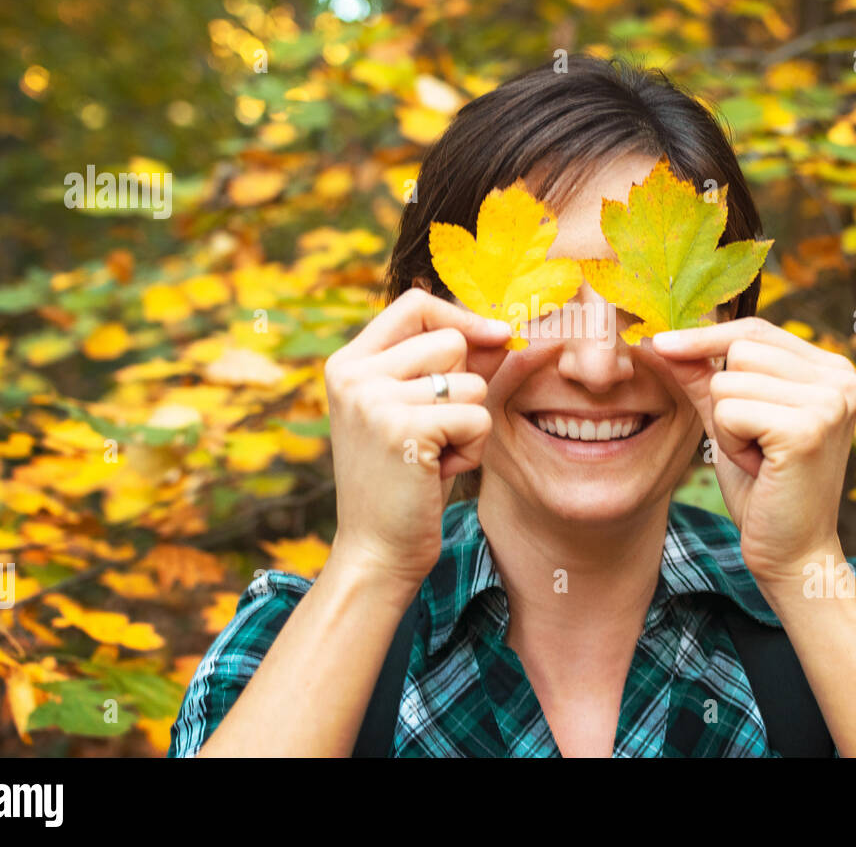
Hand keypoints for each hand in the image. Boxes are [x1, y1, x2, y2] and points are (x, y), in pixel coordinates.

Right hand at [322, 288, 510, 586]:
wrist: (377, 551)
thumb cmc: (406, 480)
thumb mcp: (423, 412)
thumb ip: (452, 366)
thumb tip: (506, 328)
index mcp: (349, 362)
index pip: (415, 304)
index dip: (461, 316)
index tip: (497, 335)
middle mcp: (353, 373)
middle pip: (451, 341)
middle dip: (465, 386)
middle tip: (437, 432)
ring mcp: (373, 398)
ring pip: (470, 382)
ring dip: (470, 423)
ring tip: (436, 455)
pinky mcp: (401, 427)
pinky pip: (476, 417)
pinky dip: (472, 448)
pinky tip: (439, 472)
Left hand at [651, 317, 855, 583]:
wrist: (792, 553)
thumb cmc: (763, 488)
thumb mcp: (731, 421)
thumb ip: (704, 376)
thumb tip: (661, 339)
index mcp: (832, 370)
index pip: (755, 330)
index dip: (706, 337)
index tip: (661, 342)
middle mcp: (841, 377)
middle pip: (739, 350)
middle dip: (725, 399)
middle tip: (754, 443)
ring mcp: (829, 401)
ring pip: (727, 380)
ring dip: (727, 425)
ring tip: (758, 456)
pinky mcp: (807, 428)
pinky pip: (728, 411)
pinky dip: (729, 442)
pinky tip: (759, 467)